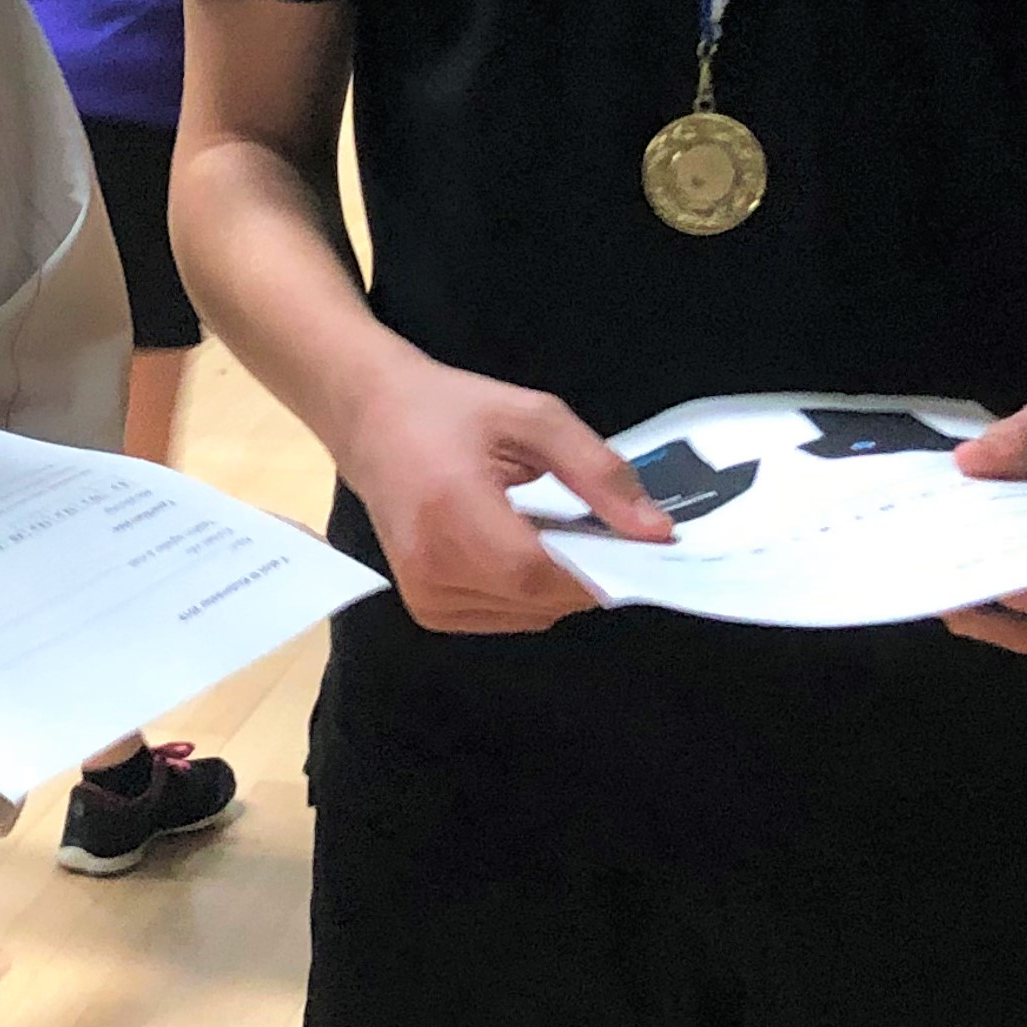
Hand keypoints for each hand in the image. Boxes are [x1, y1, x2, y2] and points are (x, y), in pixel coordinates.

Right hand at [336, 353, 671, 633]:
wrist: (370, 417)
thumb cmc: (450, 408)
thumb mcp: (532, 416)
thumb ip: (597, 471)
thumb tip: (656, 531)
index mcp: (451, 509)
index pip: (538, 572)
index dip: (597, 570)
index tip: (639, 547)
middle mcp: (431, 565)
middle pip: (537, 601)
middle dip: (584, 573)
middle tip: (599, 528)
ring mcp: (424, 594)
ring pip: (525, 616)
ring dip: (555, 584)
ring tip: (548, 528)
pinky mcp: (425, 608)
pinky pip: (501, 617)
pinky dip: (526, 592)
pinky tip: (516, 546)